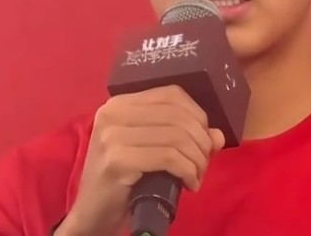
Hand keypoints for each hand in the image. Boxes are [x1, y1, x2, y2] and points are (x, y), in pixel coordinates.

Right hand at [54, 85, 224, 235]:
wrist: (92, 215)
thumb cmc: (125, 179)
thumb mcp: (155, 150)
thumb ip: (185, 136)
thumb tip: (218, 135)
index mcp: (121, 103)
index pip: (171, 94)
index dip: (197, 114)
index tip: (205, 138)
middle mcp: (113, 112)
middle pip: (177, 115)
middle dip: (200, 140)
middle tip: (204, 162)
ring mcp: (112, 135)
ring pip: (176, 136)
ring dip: (197, 159)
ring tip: (197, 175)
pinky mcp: (116, 160)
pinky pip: (168, 157)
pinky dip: (187, 170)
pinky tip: (190, 183)